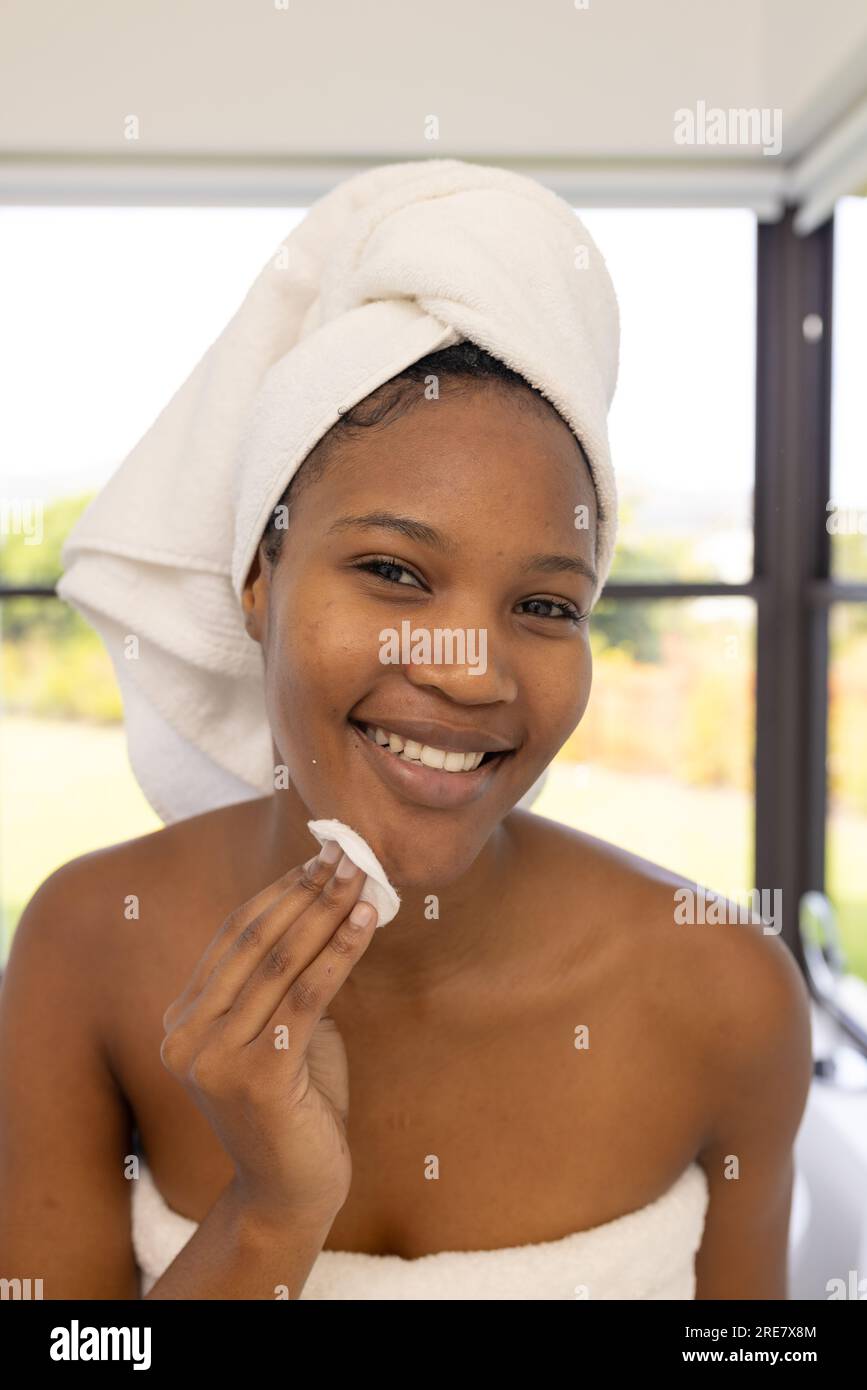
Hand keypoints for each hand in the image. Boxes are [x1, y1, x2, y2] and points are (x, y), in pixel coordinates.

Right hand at [160, 842, 376, 1220]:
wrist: (293, 1194)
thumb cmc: (297, 1108)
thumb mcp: (284, 1032)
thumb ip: (285, 982)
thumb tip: (325, 906)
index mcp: (183, 1020)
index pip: (234, 937)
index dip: (280, 891)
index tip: (319, 855)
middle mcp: (187, 1036)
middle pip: (255, 943)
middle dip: (306, 891)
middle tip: (346, 851)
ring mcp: (215, 1059)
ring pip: (281, 964)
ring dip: (327, 912)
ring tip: (361, 875)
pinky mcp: (256, 1078)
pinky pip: (306, 998)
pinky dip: (340, 953)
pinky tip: (367, 922)